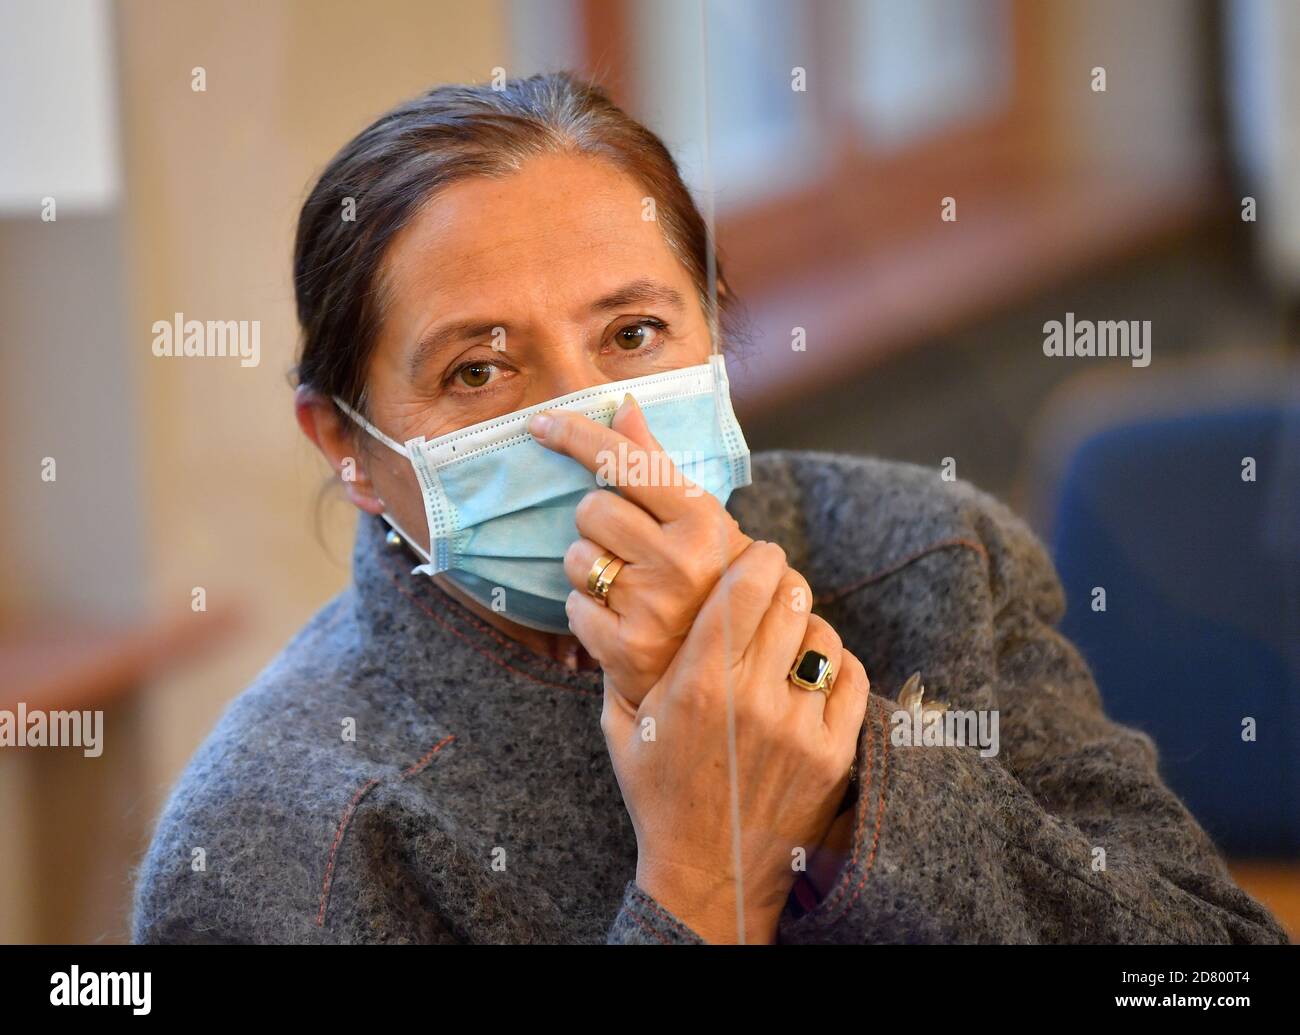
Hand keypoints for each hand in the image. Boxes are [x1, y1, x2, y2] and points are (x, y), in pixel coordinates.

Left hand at [526, 394, 752, 705]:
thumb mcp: (701, 521)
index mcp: (703, 521)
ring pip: (576, 558)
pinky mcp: (625, 649)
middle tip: (630, 547)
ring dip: (590, 567)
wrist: (730, 668)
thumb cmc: (709, 582)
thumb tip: (624, 408)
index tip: (540, 422)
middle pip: (591, 510)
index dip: (577, 436)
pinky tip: (621, 618)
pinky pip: (572, 607)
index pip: (625, 462)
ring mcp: (652, 608)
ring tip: (628, 585)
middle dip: (599, 524)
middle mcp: (681, 562)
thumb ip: (657, 464)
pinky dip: (587, 611)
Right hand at [599, 539, 870, 943]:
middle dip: (784, 584)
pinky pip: (852, 678)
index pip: (744, 589)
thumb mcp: (623, 726)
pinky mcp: (833, 755)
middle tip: (776, 586)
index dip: (758, 558)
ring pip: (823, 637)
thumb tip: (626, 601)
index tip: (759, 553)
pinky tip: (815, 671)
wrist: (710, 876)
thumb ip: (620, 662)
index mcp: (698, 684)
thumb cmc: (659, 797)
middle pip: (790, 601)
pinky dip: (837, 665)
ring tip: (792, 634)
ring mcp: (798, 728)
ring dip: (809, 626)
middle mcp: (752, 699)